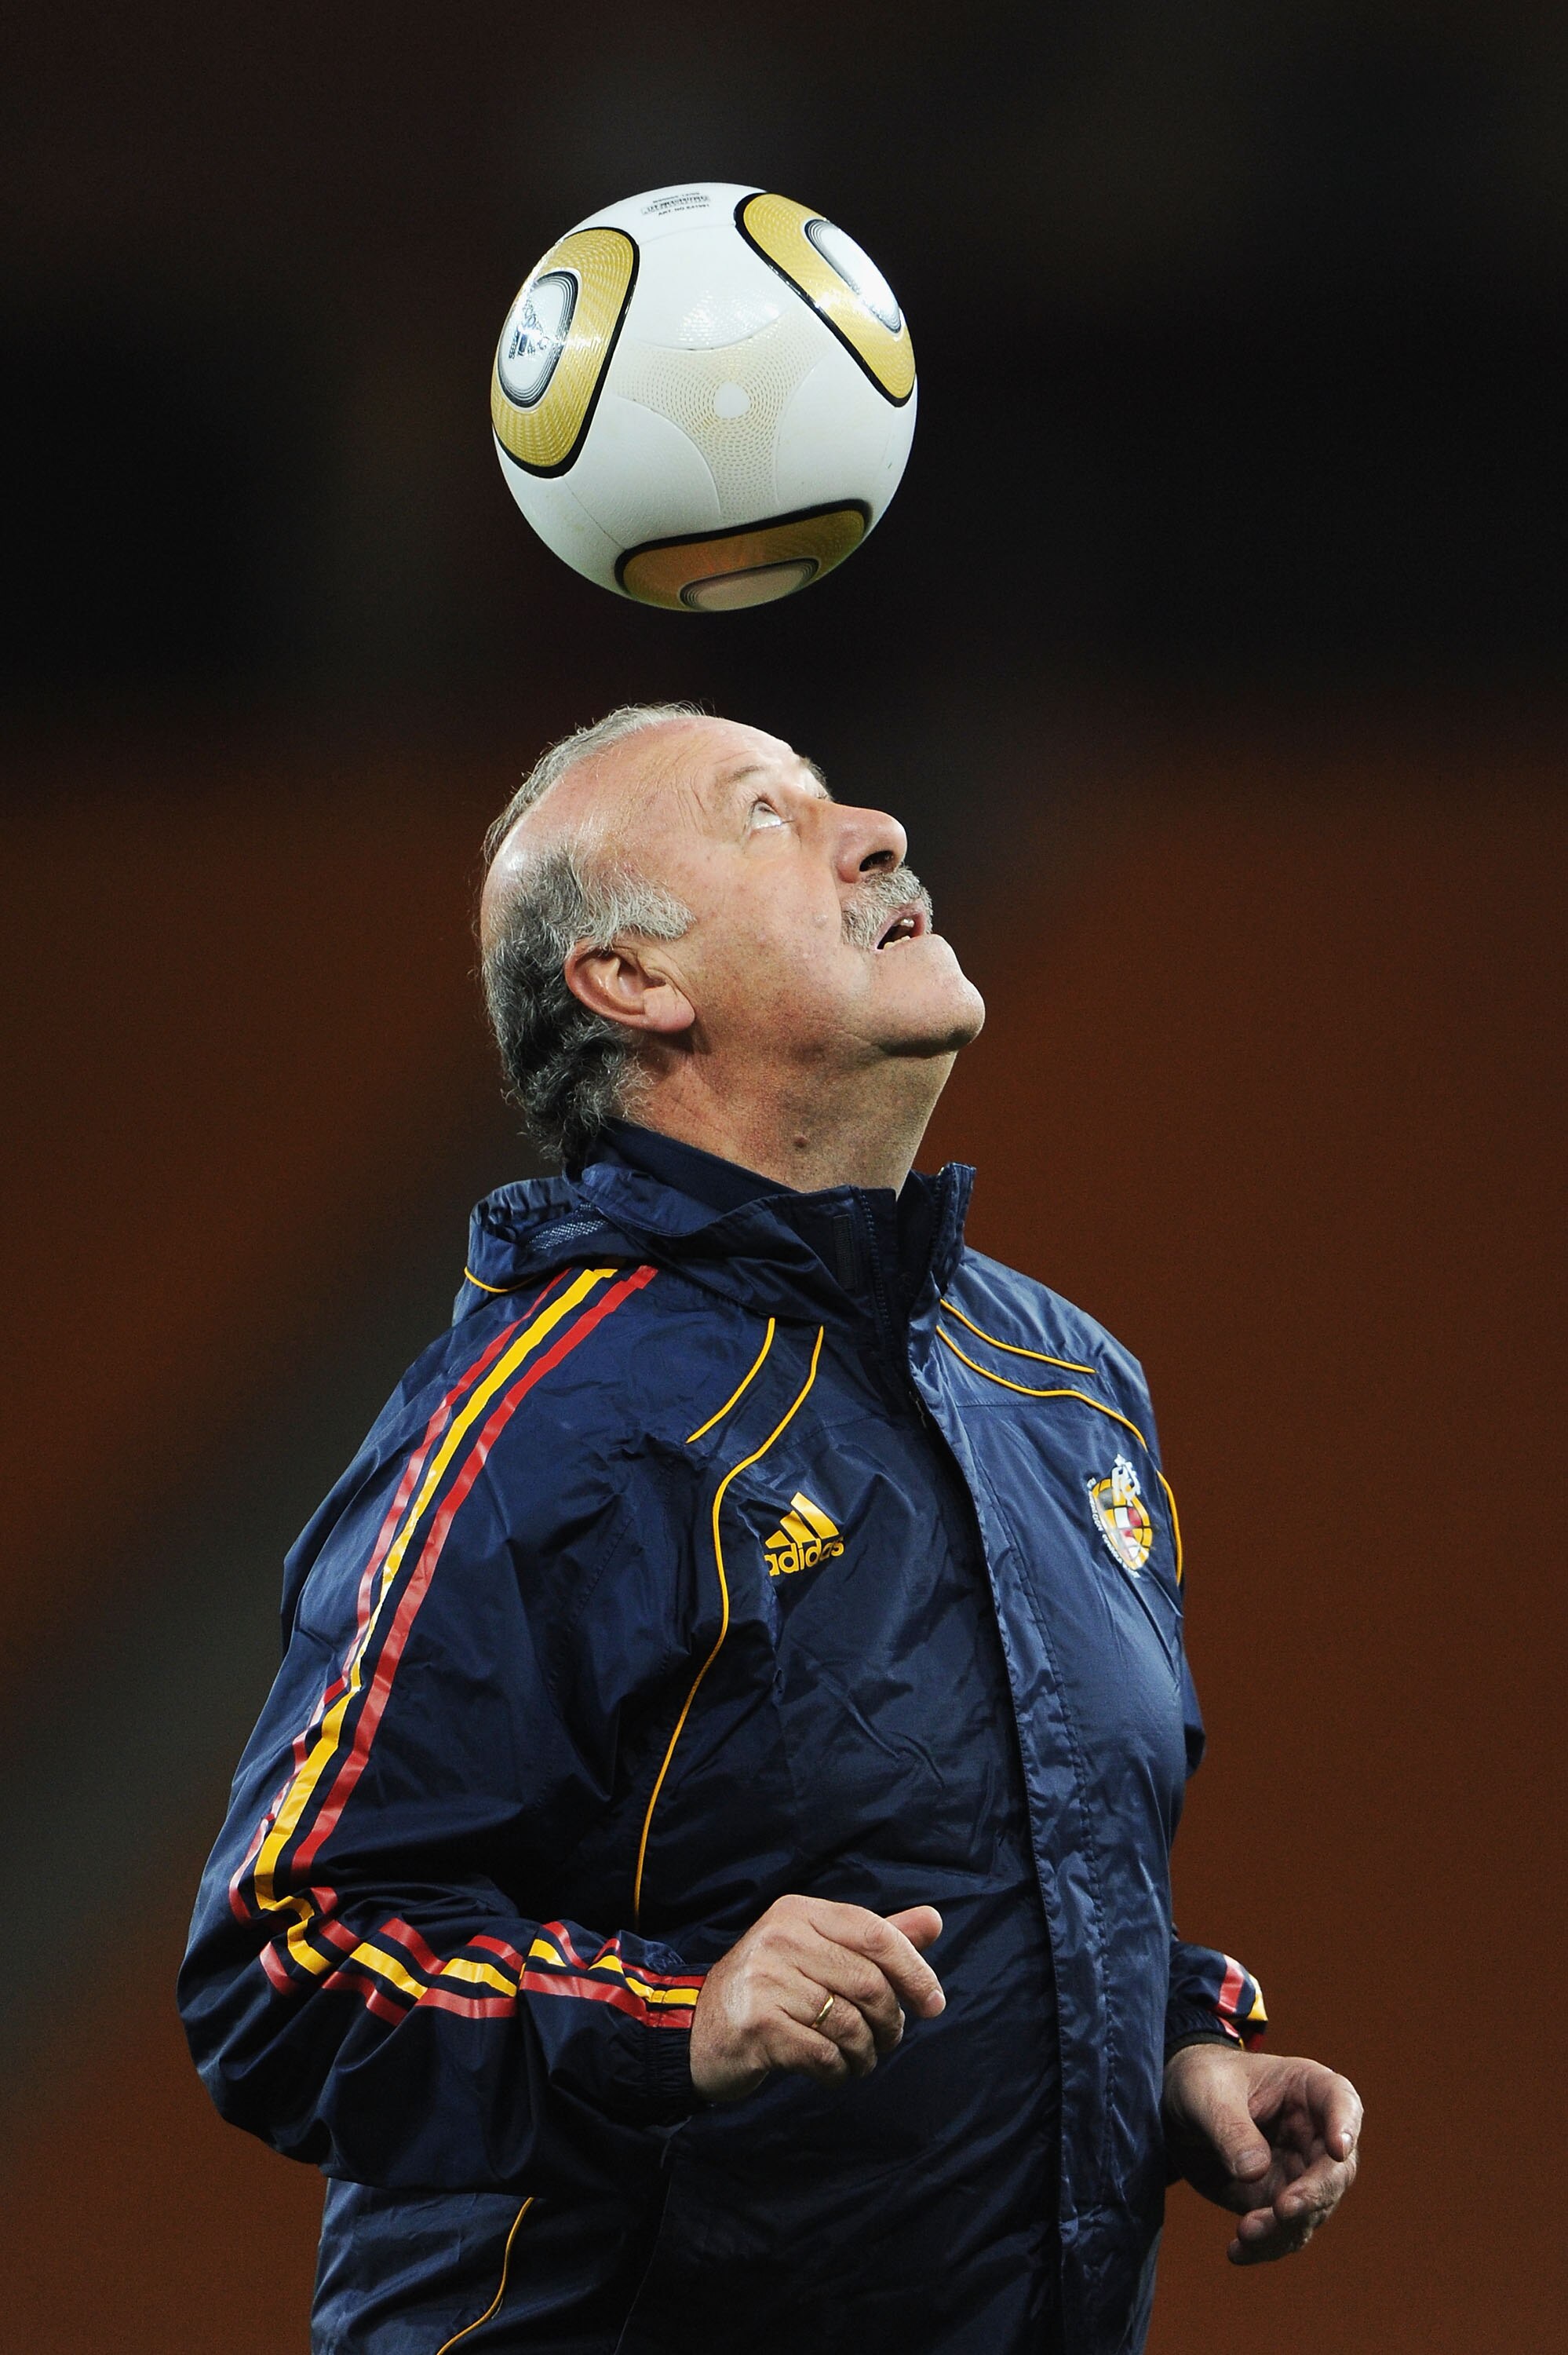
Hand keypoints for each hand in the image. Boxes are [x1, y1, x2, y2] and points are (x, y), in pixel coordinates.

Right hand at [689, 1895, 944, 2101]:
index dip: (913, 1970)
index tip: (932, 2004)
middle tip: (888, 2039)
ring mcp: (765, 1981)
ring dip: (865, 2053)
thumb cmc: (770, 1988)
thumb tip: (934, 1921)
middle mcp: (780, 1938)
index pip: (874, 1933)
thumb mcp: (818, 1951)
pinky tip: (833, 2071)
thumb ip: (875, 1938)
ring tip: (858, 2058)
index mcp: (800, 1912)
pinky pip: (824, 2055)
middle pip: (868, 1983)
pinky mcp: (757, 2026)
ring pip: (849, 2023)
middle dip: (890, 2021)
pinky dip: (839, 2071)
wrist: (697, 2027)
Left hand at [1162, 2043, 1362, 2264]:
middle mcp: (1315, 2134)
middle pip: (1336, 2170)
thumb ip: (1230, 2128)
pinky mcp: (1278, 2202)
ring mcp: (1300, 2172)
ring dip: (1284, 2228)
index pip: (1342, 2101)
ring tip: (1246, 2233)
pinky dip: (1265, 2246)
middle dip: (1314, 2195)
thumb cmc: (1201, 2080)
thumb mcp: (1206, 2091)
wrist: (1178, 2108)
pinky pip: (1284, 2232)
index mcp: (1307, 2088)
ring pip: (1312, 2211)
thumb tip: (1254, 2173)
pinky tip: (1238, 2252)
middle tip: (1283, 2210)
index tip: (1339, 2149)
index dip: (1346, 2126)